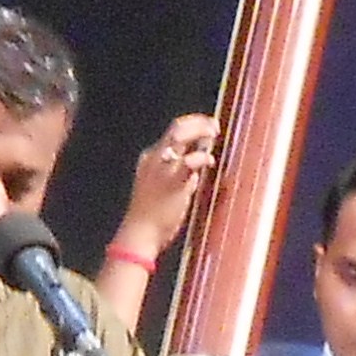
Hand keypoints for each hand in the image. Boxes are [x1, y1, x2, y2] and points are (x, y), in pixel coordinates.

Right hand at [117, 115, 218, 258]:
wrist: (140, 233)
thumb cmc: (153, 216)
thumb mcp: (164, 188)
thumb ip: (181, 175)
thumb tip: (197, 166)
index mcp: (150, 158)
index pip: (173, 132)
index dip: (193, 124)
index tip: (208, 126)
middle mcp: (154, 158)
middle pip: (177, 128)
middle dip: (198, 122)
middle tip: (214, 125)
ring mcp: (161, 167)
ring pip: (180, 136)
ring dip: (200, 130)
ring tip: (214, 134)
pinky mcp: (171, 181)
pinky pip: (189, 161)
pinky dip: (202, 157)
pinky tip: (209, 161)